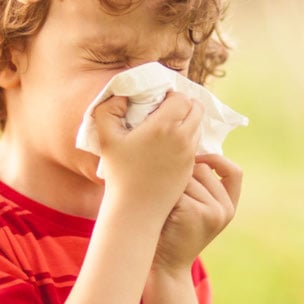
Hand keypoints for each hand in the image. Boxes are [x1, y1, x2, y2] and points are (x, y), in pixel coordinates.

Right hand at [94, 92, 202, 217]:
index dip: (171, 95)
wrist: (136, 208)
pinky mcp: (191, 168)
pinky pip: (195, 144)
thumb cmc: (119, 172)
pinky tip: (169, 143)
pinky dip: (187, 138)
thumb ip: (108, 109)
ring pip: (198, 126)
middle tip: (167, 109)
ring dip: (188, 121)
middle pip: (197, 109)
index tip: (158, 100)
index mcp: (165, 126)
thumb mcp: (105, 137)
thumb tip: (123, 96)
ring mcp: (189, 154)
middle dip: (185, 104)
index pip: (182, 97)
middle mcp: (182, 138)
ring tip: (168, 126)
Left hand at [153, 154, 242, 273]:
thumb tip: (189, 146)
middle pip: (203, 168)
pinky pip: (177, 187)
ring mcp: (213, 211)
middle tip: (168, 196)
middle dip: (182, 175)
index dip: (216, 160)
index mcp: (229, 206)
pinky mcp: (196, 212)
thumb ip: (201, 186)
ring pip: (188, 176)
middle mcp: (226, 209)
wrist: (164, 265)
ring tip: (164, 206)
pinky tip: (161, 211)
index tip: (197, 159)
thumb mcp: (195, 209)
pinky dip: (165, 195)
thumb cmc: (172, 231)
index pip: (234, 172)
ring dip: (171, 185)